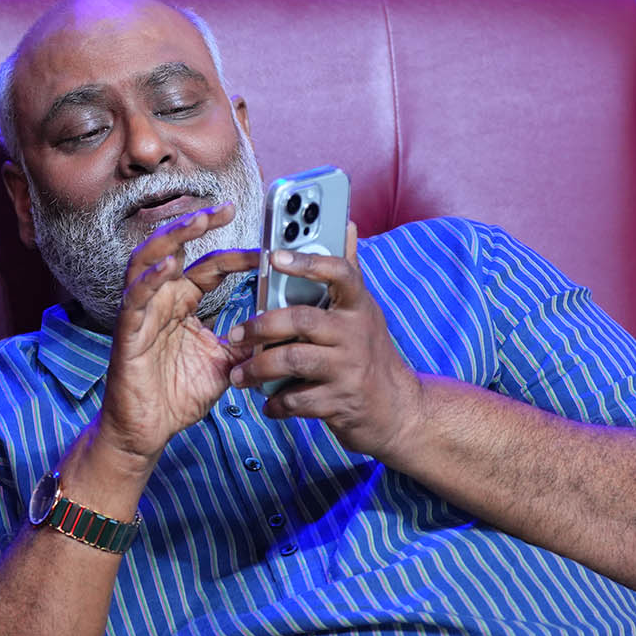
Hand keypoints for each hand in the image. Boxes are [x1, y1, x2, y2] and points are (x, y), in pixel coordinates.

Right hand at [87, 204, 254, 476]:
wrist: (149, 431)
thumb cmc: (178, 395)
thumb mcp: (225, 363)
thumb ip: (246, 340)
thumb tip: (279, 325)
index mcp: (183, 303)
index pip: (210, 267)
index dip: (237, 254)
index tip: (267, 248)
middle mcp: (161, 300)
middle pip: (174, 248)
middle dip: (197, 223)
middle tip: (226, 208)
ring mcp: (142, 313)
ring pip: (148, 261)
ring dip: (171, 238)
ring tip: (196, 221)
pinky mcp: (127, 332)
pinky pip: (134, 298)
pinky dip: (148, 279)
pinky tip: (166, 265)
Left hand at [230, 224, 424, 456]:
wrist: (398, 409)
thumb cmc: (370, 353)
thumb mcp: (364, 312)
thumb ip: (348, 273)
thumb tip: (348, 225)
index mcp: (359, 307)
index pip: (340, 273)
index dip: (308, 262)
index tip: (276, 256)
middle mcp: (355, 335)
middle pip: (301, 319)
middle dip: (262, 326)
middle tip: (237, 334)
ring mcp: (349, 370)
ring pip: (293, 360)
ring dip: (258, 368)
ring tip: (240, 375)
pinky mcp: (340, 403)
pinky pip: (296, 399)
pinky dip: (275, 402)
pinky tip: (267, 401)